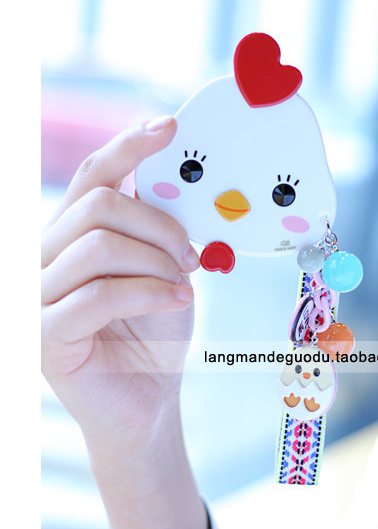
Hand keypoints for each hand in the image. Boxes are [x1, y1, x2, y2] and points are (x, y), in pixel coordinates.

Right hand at [42, 116, 199, 445]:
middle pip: (98, 203)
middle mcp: (44, 257)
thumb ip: (159, 227)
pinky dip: (150, 293)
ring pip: (99, 245)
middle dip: (159, 225)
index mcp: (71, 234)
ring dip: (156, 262)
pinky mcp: (43, 335)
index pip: (92, 175)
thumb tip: (176, 177)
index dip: (129, 145)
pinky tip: (177, 301)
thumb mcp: (164, 268)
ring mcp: (36, 296)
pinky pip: (99, 293)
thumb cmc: (155, 331)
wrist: (149, 401)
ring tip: (183, 285)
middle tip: (190, 254)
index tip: (170, 127)